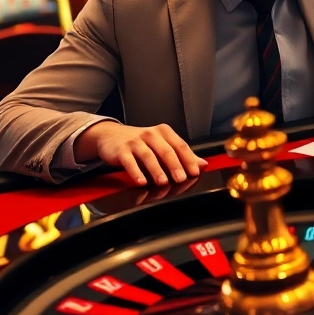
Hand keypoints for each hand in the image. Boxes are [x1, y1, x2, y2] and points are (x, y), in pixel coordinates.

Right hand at [78, 121, 207, 186]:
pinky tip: (141, 181)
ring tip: (163, 181)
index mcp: (164, 132)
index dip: (188, 159)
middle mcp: (150, 135)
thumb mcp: (162, 145)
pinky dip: (135, 172)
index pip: (180, 145)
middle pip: (165, 150)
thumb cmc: (140, 143)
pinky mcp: (121, 151)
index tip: (195, 172)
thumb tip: (203, 164)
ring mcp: (135, 142)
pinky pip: (129, 162)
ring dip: (157, 169)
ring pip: (148, 156)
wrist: (110, 136)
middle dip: (174, 165)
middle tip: (181, 178)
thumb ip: (182, 155)